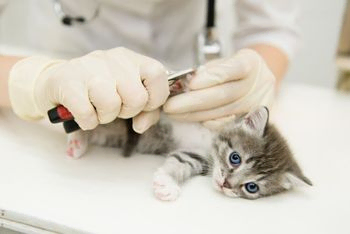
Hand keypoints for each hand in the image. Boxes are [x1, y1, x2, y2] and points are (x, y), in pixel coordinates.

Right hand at [9, 47, 168, 132]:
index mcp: (131, 59)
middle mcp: (112, 59)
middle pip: (137, 97)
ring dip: (106, 116)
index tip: (144, 105)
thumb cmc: (100, 92)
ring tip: (97, 109)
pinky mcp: (67, 82)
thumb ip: (147, 111)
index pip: (158, 74)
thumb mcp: (128, 97)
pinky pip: (87, 114)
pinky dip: (88, 121)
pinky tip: (84, 113)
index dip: (156, 97)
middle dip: (128, 111)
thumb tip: (141, 125)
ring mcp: (88, 68)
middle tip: (115, 107)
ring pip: (112, 104)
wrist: (56, 82)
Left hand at [163, 49, 275, 128]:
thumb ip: (209, 70)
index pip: (232, 69)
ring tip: (173, 113)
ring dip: (194, 114)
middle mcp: (256, 85)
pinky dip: (206, 122)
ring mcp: (255, 105)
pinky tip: (189, 119)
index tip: (191, 84)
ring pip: (221, 112)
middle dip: (193, 101)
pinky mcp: (252, 121)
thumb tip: (185, 83)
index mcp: (250, 63)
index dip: (212, 77)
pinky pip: (226, 124)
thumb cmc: (235, 70)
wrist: (261, 83)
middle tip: (170, 106)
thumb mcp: (226, 61)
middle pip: (223, 95)